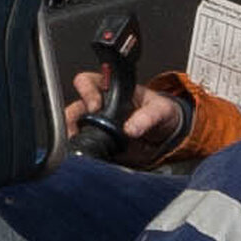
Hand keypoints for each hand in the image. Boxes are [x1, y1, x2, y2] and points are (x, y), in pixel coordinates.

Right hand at [64, 60, 185, 154]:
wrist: (168, 137)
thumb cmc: (162, 113)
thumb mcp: (160, 110)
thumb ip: (147, 117)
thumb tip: (131, 128)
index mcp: (110, 89)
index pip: (88, 82)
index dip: (87, 92)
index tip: (95, 106)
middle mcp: (99, 106)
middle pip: (74, 108)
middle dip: (71, 120)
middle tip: (78, 131)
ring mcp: (97, 127)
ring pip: (74, 129)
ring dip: (74, 138)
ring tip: (79, 146)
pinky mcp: (100, 146)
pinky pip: (86, 149)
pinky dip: (84, 154)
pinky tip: (88, 158)